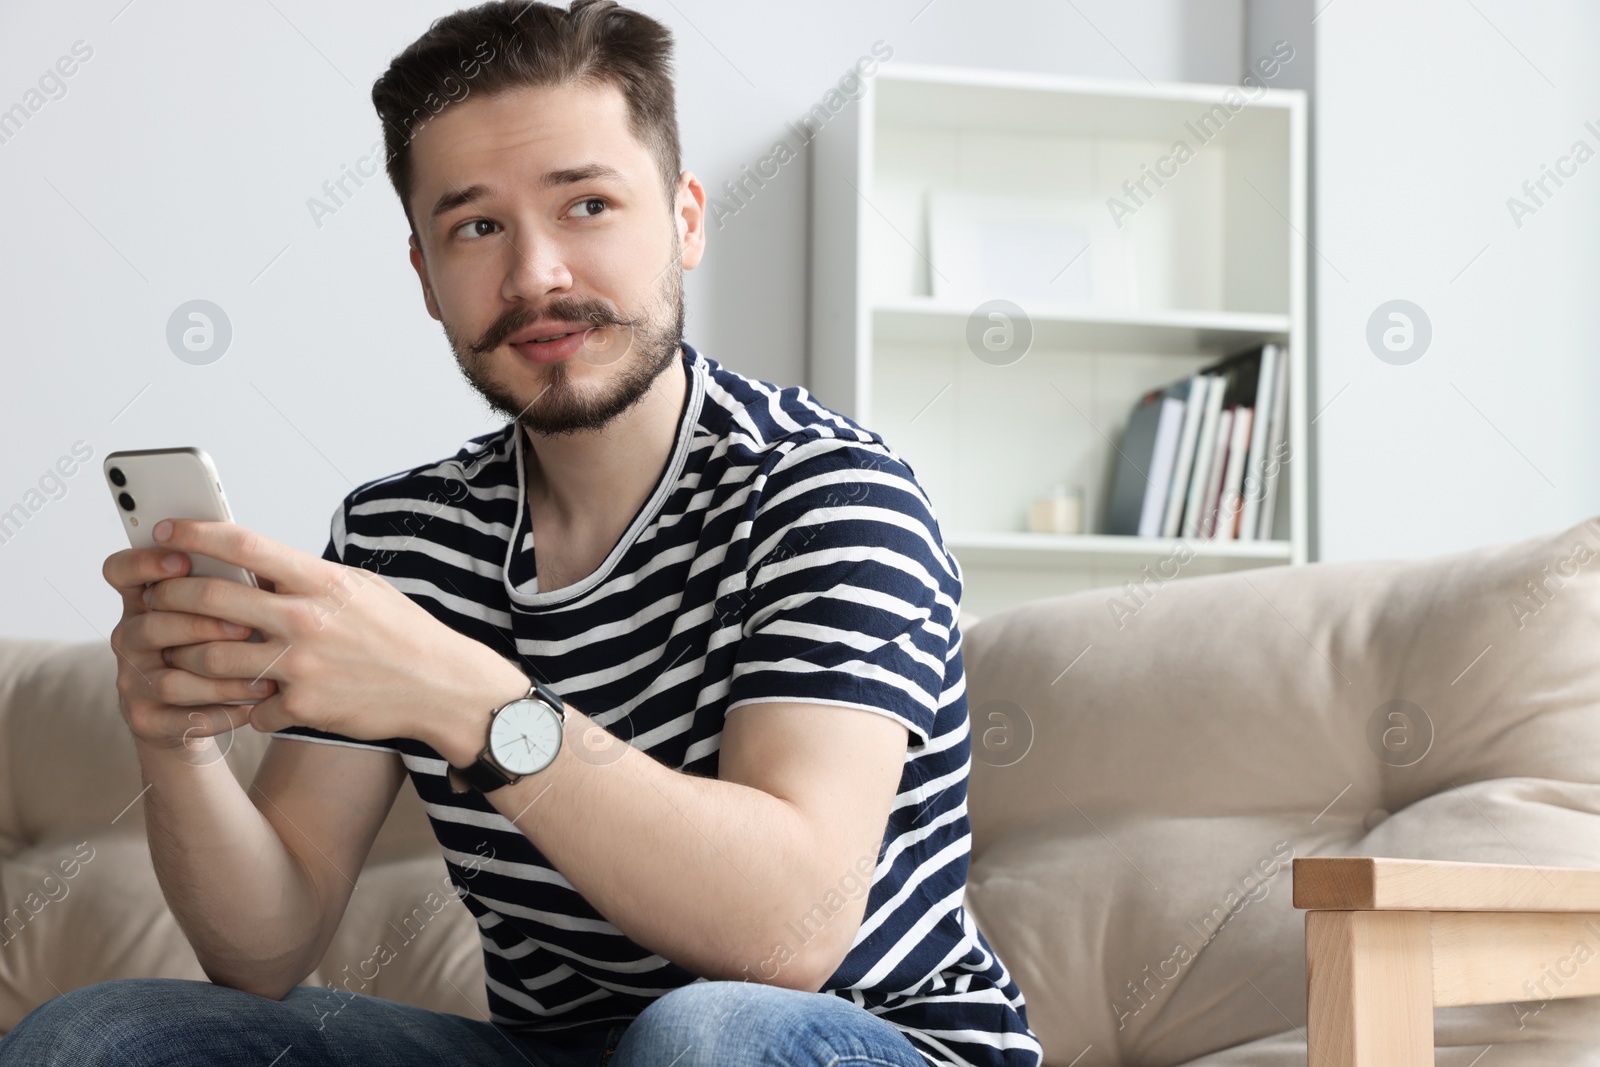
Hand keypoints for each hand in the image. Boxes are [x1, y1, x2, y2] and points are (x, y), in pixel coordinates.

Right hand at [102, 544, 274, 753]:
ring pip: (171, 680)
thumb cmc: (215, 646)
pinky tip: (254, 706)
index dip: (144, 563)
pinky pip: (185, 719)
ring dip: (221, 679)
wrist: (196, 713)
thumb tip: (262, 571)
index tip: (183, 561)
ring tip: (265, 678)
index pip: (121, 572)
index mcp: (144, 602)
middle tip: (248, 626)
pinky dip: (223, 713)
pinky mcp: (146, 720)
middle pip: (151, 627)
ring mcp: (133, 681)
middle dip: (202, 625)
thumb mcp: (216, 612)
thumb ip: (227, 589)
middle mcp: (130, 638)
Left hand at [136, 519, 530, 751]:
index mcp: (321, 581)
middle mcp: (307, 619)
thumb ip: (307, 577)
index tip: (165, 532)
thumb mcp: (359, 587)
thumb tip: (254, 565)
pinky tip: (255, 700)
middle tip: (154, 599)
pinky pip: (249, 708)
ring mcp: (303, 665)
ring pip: (211, 661)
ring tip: (187, 657)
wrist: (442, 686)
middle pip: (209, 602)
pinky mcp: (304, 707)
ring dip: (189, 659)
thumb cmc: (402, 633)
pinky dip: (246, 706)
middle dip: (168, 598)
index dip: (194, 535)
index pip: (244, 546)